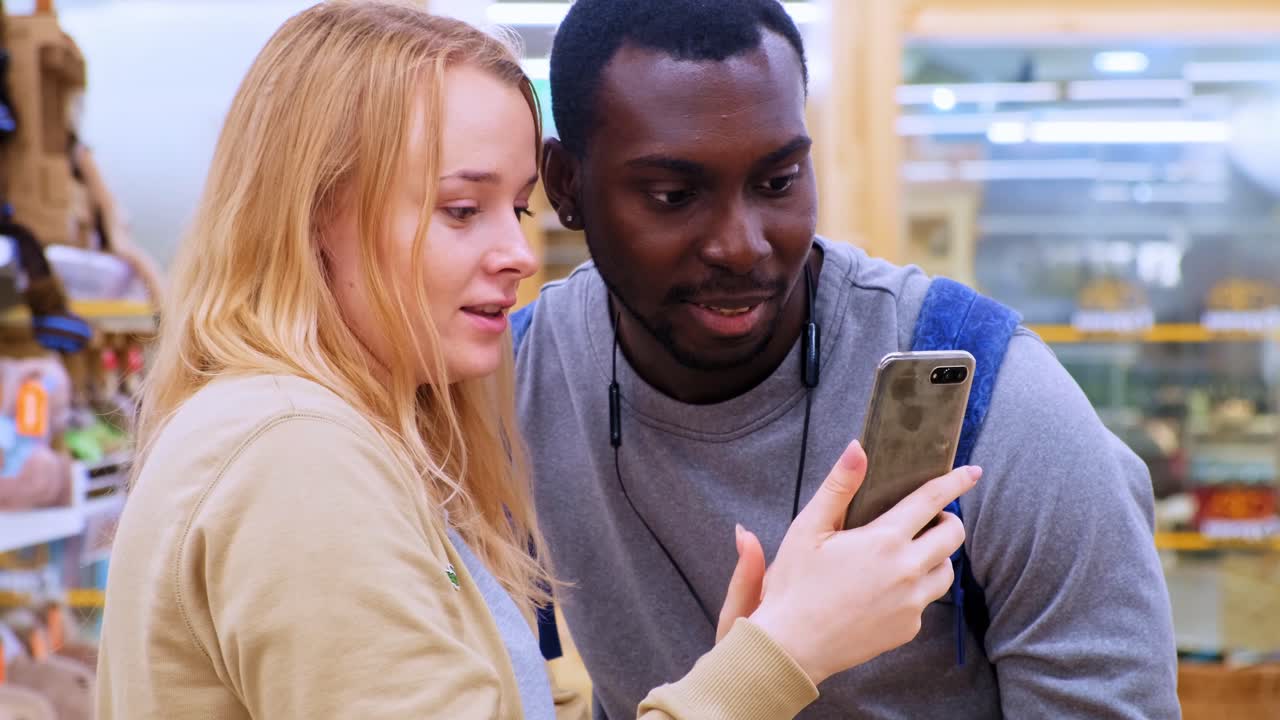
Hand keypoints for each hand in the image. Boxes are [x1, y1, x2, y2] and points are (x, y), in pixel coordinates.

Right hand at [733, 440, 978, 684]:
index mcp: (883, 540)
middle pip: (953, 536)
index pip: (931, 501)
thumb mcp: (808, 528)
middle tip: (928, 520)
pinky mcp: (908, 628)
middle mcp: (906, 571)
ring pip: (946, 571)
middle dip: (948, 521)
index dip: (955, 482)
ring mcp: (911, 603)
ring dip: (935, 557)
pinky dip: (915, 589)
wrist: (792, 645)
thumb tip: (858, 448)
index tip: (973, 472)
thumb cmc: (794, 583)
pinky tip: (884, 589)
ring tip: (905, 555)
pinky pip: (926, 601)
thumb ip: (839, 486)